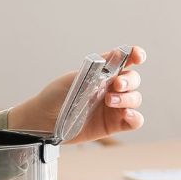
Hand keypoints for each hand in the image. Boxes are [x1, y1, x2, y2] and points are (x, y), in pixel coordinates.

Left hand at [8, 46, 146, 143]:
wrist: (42, 120)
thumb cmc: (55, 96)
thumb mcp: (71, 80)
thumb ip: (93, 71)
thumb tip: (114, 58)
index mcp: (102, 73)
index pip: (124, 61)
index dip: (135, 55)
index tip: (137, 56)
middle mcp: (111, 88)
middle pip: (133, 80)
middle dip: (129, 81)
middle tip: (116, 85)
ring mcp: (114, 107)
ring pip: (135, 98)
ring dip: (128, 98)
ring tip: (110, 101)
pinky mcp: (113, 124)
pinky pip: (135, 121)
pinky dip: (135, 117)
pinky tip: (125, 115)